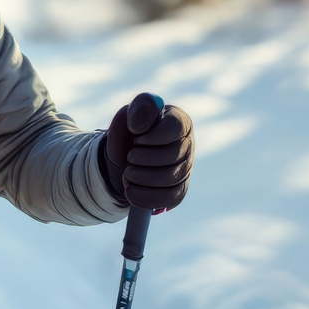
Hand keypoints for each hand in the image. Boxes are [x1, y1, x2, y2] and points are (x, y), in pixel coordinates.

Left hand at [101, 93, 193, 209]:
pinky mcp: (179, 190)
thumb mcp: (129, 114)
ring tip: (128, 173)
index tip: (136, 139)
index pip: (176, 127)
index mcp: (179, 121)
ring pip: (171, 179)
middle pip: (174, 156)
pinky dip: (145, 196)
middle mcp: (187, 145)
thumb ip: (139, 109)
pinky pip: (169, 198)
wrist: (121, 160)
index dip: (154, 136)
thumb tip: (140, 125)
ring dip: (142, 178)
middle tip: (129, 157)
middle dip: (145, 159)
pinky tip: (130, 190)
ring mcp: (185, 169)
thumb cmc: (129, 133)